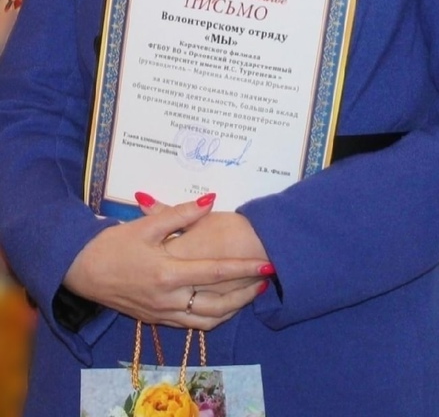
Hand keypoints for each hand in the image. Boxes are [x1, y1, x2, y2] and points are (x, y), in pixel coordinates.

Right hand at [64, 196, 271, 329]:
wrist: (83, 271)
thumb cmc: (114, 244)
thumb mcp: (146, 225)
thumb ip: (180, 213)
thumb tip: (210, 200)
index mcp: (167, 273)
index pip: (215, 273)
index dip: (244, 269)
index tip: (267, 264)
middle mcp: (168, 299)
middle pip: (217, 303)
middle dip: (245, 292)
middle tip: (267, 280)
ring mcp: (162, 313)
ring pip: (207, 320)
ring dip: (233, 309)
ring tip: (251, 294)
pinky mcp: (157, 320)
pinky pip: (193, 326)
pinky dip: (214, 318)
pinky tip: (225, 307)